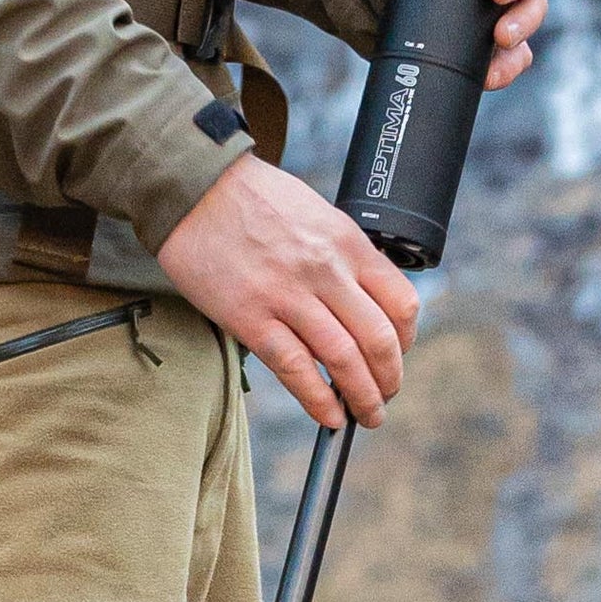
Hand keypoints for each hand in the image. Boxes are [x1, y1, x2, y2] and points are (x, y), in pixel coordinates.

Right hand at [157, 154, 421, 423]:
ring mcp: (288, 295)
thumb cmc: (251, 197)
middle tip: (386, 396)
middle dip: (390, 379)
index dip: (407, 340)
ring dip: (363, 398)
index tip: (398, 355)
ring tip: (366, 414)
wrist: (193, 186)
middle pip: (378, 340)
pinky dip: (318, 400)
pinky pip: (295, 368)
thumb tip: (361, 301)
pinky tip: (329, 415)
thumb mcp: (316, 213)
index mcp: (346, 241)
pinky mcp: (250, 317)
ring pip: (344, 360)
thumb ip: (341, 254)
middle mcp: (325, 270)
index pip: (400, 303)